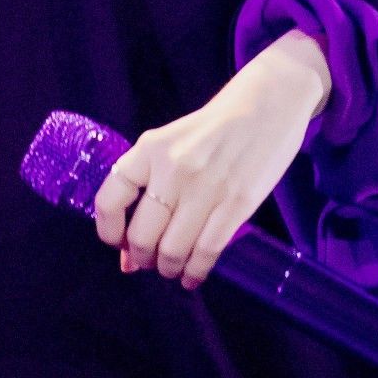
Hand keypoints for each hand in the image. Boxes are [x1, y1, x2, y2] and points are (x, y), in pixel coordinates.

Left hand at [93, 28, 330, 290]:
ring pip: (172, 251)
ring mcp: (206, 188)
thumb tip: (131, 242)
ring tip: (173, 268)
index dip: (109, 232)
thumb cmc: (216, 124)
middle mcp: (173, 168)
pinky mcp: (237, 204)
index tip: (118, 245)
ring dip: (169, 269)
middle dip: (142, 259)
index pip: (111, 198)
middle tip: (150, 261)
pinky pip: (206, 252)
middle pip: (141, 236)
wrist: (268, 101)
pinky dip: (195, 272)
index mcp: (152, 147)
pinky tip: (193, 276)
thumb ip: (152, 180)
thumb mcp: (174, 139)